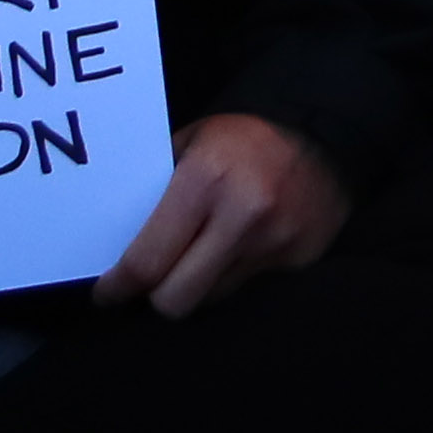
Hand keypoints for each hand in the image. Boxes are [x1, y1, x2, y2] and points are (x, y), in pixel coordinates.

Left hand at [98, 112, 345, 318]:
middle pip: (175, 300)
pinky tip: (239, 248)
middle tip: (150, 281)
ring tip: (199, 256)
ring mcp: (275, 244)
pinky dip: (233, 275)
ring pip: (210, 300)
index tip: (107, 293)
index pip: (147, 261)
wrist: (325, 132)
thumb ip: (157, 191)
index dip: (117, 287)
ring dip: (197, 285)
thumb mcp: (190, 144)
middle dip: (156, 295)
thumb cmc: (244, 136)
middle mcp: (242, 218)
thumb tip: (117, 239)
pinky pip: (247, 289)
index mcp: (205, 180)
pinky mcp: (300, 260)